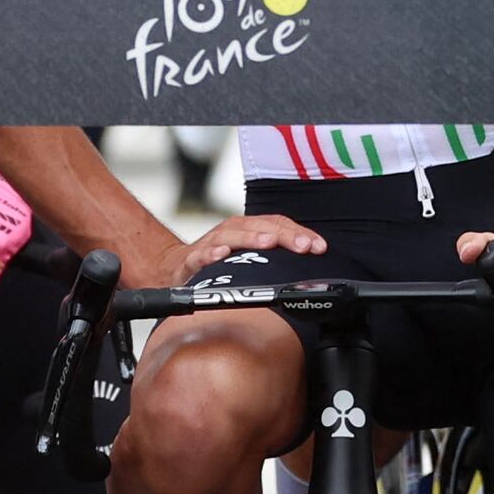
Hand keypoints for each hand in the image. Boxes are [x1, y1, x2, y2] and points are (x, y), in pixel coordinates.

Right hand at [160, 210, 325, 286]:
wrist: (173, 268)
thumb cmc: (218, 262)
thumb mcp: (248, 258)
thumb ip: (275, 258)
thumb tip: (310, 263)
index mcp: (248, 229)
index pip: (278, 225)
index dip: (300, 234)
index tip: (319, 247)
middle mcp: (231, 231)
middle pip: (260, 226)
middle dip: (284, 235)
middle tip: (303, 246)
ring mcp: (211, 244)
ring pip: (232, 235)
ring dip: (252, 238)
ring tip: (269, 243)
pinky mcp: (190, 260)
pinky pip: (200, 256)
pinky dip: (210, 254)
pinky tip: (222, 255)